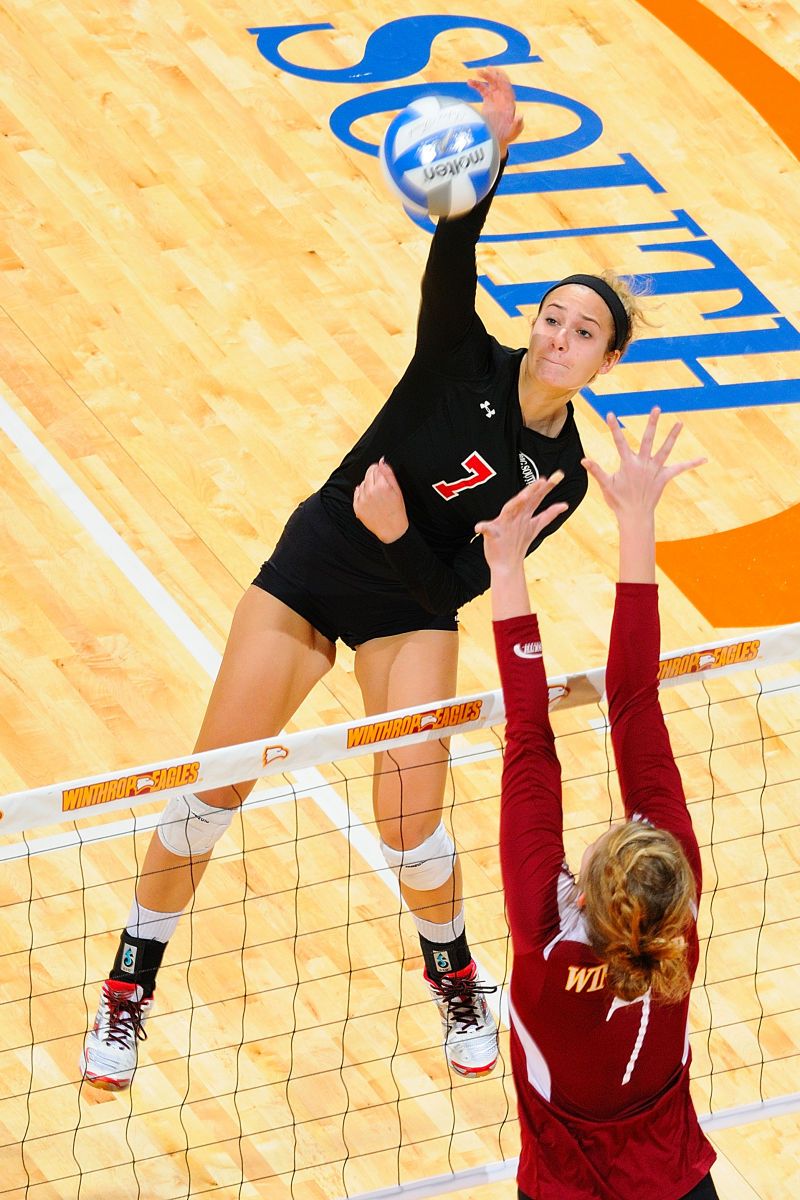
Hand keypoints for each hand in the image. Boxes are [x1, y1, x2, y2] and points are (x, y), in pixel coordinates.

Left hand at [353, 459, 408, 542]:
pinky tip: (371, 499)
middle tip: (380, 484)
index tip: (382, 474)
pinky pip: (357, 493)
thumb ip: (388, 473)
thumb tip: (382, 461)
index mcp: (382, 486)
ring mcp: (362, 500)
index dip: (379, 470)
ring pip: (362, 483)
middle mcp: (370, 492)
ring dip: (368, 485)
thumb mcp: (397, 490)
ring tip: (377, 494)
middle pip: (368, 474)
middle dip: (373, 475)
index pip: (375, 468)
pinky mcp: (357, 507)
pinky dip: (362, 493)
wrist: (391, 529)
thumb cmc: (397, 510)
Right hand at [468, 67, 523, 156]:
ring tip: (477, 72)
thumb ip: (517, 124)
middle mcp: (503, 98)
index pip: (507, 87)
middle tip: (485, 70)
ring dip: (485, 76)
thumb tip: (520, 116)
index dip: (502, 80)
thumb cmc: (506, 136)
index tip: (496, 74)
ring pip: (491, 83)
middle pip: (499, 82)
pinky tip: (469, 81)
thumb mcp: (513, 132)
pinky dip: (477, 84)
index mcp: (510, 103)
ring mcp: (495, 99)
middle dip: (493, 75)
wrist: (496, 139)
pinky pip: (482, 89)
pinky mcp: (488, 101)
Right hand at [475, 472, 567, 572]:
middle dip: (533, 490)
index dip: (546, 488)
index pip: (536, 498)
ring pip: (509, 511)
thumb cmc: (518, 543)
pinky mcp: (491, 535)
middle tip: (543, 480)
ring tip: (524, 496)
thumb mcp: (535, 526)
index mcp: (523, 514)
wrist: (505, 563)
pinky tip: (479, 527)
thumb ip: (548, 514)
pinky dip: (482, 528)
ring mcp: (502, 525)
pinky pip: (487, 531)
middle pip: (524, 500)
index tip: (557, 476)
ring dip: (515, 504)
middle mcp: (514, 517)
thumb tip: (565, 505)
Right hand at [582, 408, 705, 520]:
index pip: (619, 442)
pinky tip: (704, 458)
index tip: (611, 414)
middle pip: (648, 440)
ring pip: (665, 450)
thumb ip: (596, 471)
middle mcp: (643, 464)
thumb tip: (583, 460)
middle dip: (652, 423)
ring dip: (673, 436)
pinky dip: (691, 463)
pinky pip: (679, 469)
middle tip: (656, 408)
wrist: (635, 516)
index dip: (615, 428)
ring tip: (680, 422)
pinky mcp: (664, 478)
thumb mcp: (606, 485)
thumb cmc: (618, 500)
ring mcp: (655, 470)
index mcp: (628, 464)